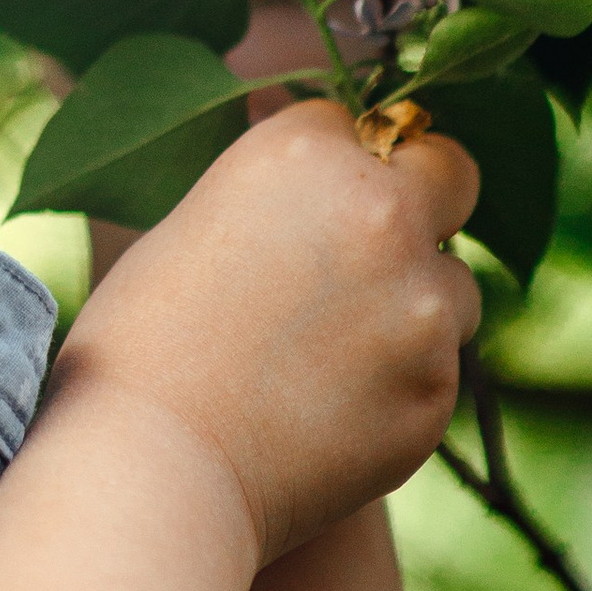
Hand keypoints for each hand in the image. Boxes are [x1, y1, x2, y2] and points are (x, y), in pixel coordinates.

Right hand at [58, 95, 478, 564]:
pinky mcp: (437, 389)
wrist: (152, 469)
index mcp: (304, 153)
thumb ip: (275, 198)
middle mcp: (381, 212)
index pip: (355, 121)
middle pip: (450, 173)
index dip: (336, 162)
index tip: (312, 203)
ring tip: (330, 354)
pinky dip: (400, 383)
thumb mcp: (189, 228)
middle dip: (422, 200)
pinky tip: (329, 410)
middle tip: (378, 245)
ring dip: (414, 305)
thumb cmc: (137, 348)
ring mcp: (421, 304)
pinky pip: (438, 368)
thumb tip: (312, 195)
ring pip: (454, 284)